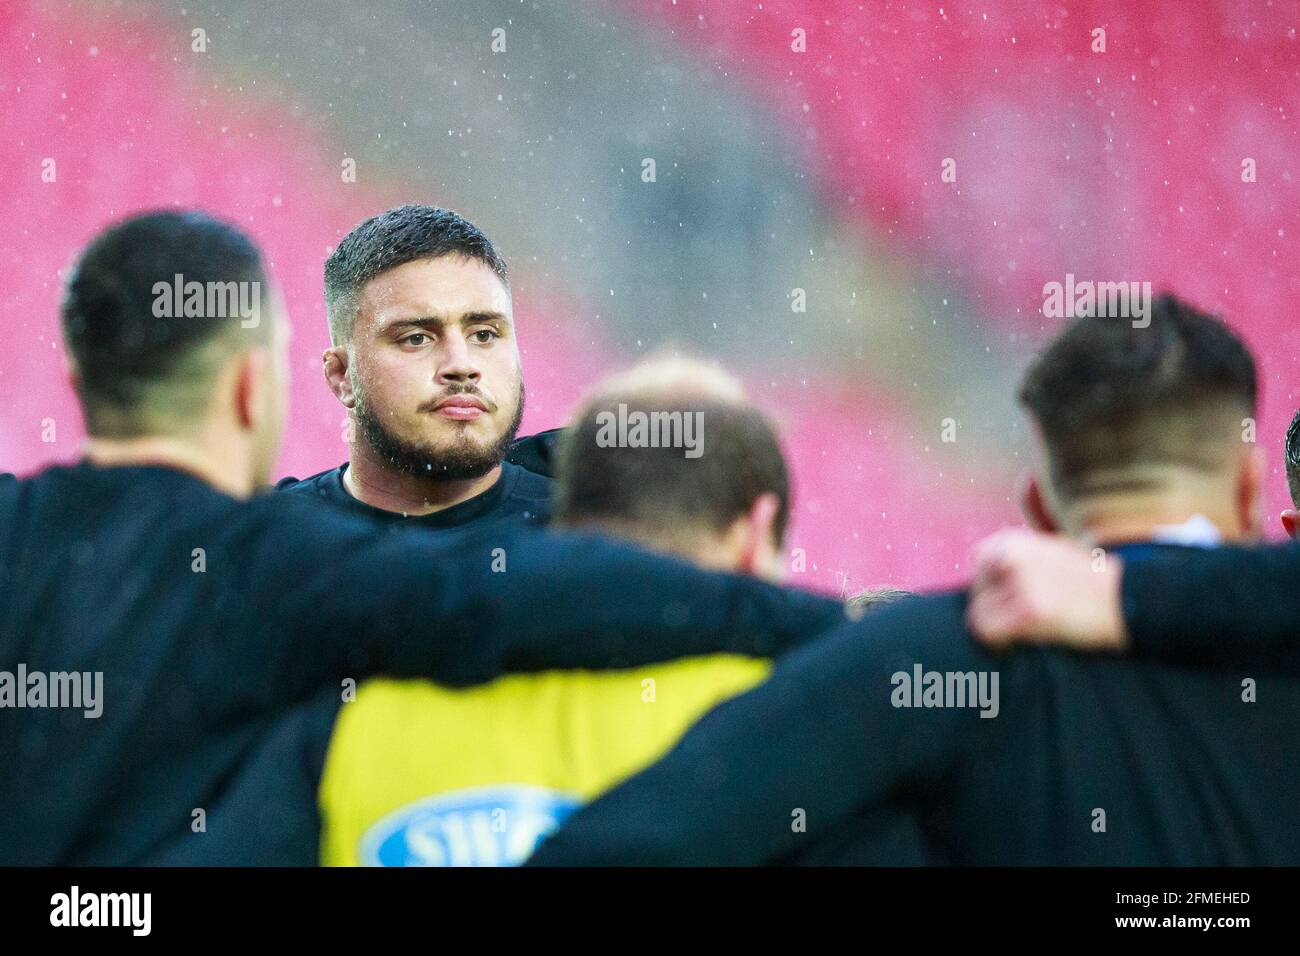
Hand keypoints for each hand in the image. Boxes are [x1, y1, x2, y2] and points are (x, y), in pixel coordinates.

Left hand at [966, 529, 1127, 652]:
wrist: (1129, 598)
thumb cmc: (1089, 581)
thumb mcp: (1049, 553)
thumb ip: (1017, 562)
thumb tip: (981, 585)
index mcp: (1015, 540)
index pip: (977, 561)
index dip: (989, 585)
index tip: (1007, 599)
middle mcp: (1013, 557)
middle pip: (976, 591)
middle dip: (993, 607)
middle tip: (1021, 619)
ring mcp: (1021, 583)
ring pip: (977, 613)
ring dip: (996, 627)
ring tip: (1023, 632)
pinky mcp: (1030, 611)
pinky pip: (987, 631)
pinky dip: (996, 642)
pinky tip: (1015, 644)